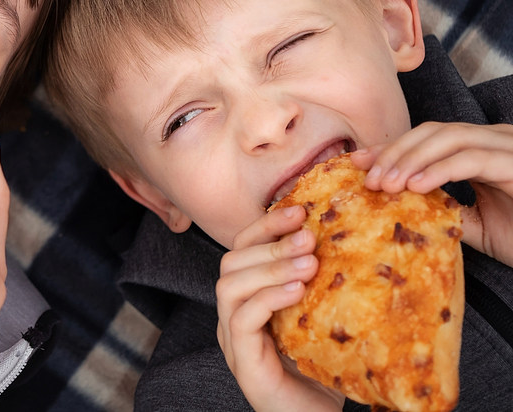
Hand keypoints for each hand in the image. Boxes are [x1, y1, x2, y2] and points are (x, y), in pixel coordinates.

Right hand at [216, 206, 343, 410]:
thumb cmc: (329, 375)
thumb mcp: (325, 319)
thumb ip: (325, 285)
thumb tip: (354, 236)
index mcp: (249, 302)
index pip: (243, 249)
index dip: (266, 226)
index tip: (299, 209)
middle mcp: (233, 318)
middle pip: (231, 262)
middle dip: (270, 242)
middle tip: (309, 237)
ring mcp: (233, 343)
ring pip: (229, 286)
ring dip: (270, 267)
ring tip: (309, 264)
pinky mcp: (244, 365)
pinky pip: (241, 320)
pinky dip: (268, 298)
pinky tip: (298, 291)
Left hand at [352, 121, 512, 265]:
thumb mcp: (472, 223)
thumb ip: (440, 207)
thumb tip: (392, 203)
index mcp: (482, 148)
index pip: (427, 137)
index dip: (390, 148)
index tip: (356, 164)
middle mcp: (496, 140)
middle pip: (433, 130)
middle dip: (394, 151)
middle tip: (367, 178)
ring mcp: (509, 148)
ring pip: (450, 137)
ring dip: (411, 158)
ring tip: (385, 184)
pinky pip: (473, 159)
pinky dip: (439, 170)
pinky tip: (416, 186)